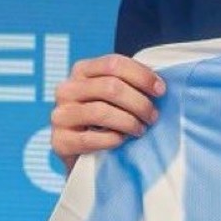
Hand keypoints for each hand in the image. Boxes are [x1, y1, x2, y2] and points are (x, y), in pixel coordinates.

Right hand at [50, 54, 165, 171]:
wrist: (85, 156)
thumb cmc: (106, 121)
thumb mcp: (116, 97)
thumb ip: (130, 84)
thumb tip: (159, 83)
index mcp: (82, 70)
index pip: (114, 63)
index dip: (142, 75)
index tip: (160, 90)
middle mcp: (67, 89)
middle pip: (111, 87)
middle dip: (139, 102)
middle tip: (153, 116)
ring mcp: (60, 115)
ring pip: (101, 111)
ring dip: (129, 122)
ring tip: (141, 129)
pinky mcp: (59, 141)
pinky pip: (90, 138)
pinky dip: (112, 139)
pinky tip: (122, 140)